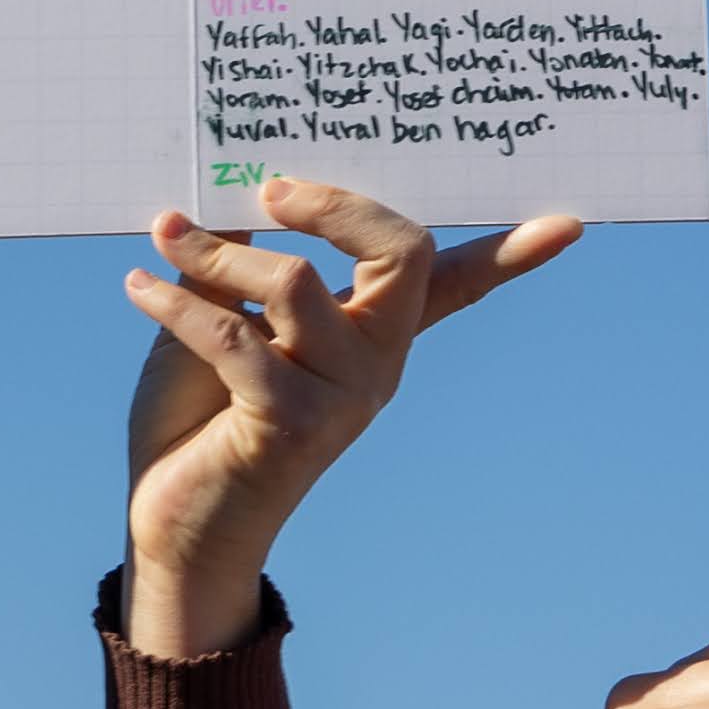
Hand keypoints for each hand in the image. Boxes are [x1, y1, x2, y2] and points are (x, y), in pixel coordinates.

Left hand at [120, 178, 579, 658]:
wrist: (172, 524)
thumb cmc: (198, 413)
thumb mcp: (223, 316)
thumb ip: (244, 260)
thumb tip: (239, 184)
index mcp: (374, 334)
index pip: (457, 287)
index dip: (511, 255)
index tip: (570, 222)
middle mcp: (376, 364)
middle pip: (403, 253)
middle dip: (336, 203)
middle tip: (269, 188)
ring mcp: (341, 398)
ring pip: (296, 281)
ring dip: (217, 250)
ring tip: (166, 237)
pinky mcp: (291, 426)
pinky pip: (234, 335)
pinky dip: (177, 302)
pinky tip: (138, 287)